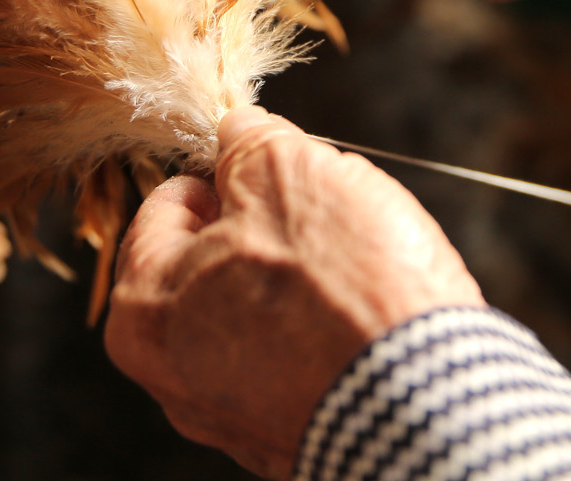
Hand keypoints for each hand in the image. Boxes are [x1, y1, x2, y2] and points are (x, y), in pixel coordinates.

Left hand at [104, 107, 483, 478]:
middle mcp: (173, 379)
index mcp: (143, 313)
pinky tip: (364, 317)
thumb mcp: (287, 173)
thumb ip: (250, 144)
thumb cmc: (342, 288)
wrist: (426, 401)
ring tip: (354, 269)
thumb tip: (240, 132)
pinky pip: (300, 364)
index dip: (224, 174)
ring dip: (301, 285)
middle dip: (265, 231)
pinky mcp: (293, 439)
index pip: (167, 208)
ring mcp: (233, 418)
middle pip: (212, 266)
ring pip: (259, 315)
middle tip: (320, 215)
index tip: (267, 168)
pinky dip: (326, 336)